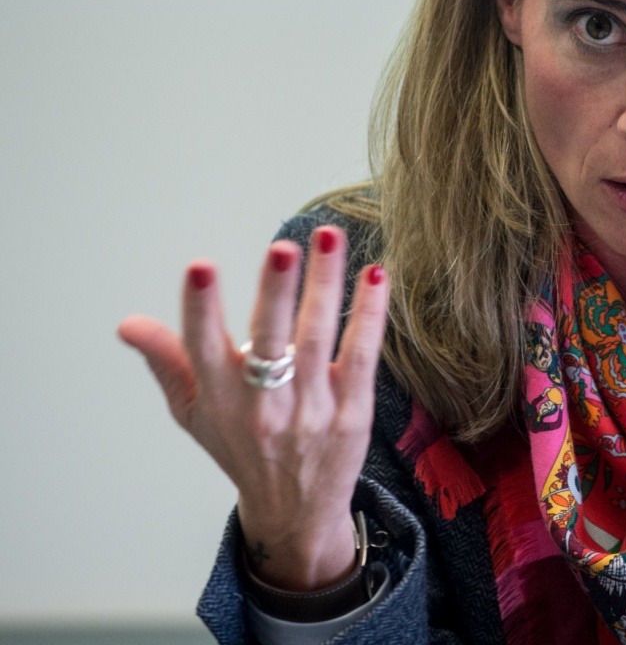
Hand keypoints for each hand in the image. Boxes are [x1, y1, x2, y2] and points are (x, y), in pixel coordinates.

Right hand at [118, 225, 387, 590]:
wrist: (295, 511)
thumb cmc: (241, 450)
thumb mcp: (193, 413)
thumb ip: (166, 362)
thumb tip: (128, 324)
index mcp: (219, 399)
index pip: (202, 348)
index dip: (199, 309)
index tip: (200, 267)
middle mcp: (264, 405)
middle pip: (269, 340)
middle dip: (275, 293)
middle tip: (282, 248)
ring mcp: (312, 409)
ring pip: (320, 338)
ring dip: (326, 285)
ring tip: (329, 238)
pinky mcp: (353, 412)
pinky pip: (363, 356)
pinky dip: (369, 315)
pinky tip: (374, 276)